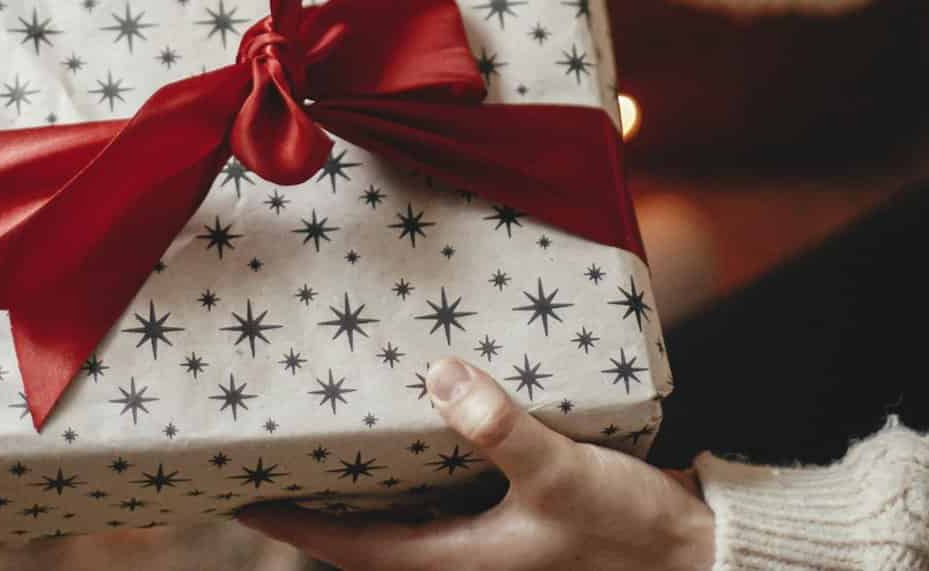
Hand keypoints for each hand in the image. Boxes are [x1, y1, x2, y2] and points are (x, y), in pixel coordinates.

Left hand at [236, 357, 715, 570]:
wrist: (696, 555)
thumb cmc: (629, 533)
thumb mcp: (563, 477)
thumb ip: (499, 429)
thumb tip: (436, 375)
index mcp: (448, 561)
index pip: (340, 543)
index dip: (283, 517)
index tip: (232, 490)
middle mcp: (456, 555)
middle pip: (359, 526)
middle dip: (313, 489)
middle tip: (268, 439)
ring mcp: (482, 537)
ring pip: (398, 506)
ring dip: (362, 470)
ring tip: (326, 416)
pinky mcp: (510, 512)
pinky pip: (441, 485)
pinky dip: (416, 455)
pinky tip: (416, 409)